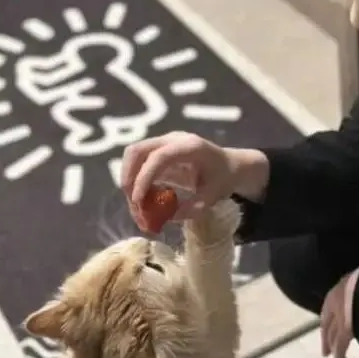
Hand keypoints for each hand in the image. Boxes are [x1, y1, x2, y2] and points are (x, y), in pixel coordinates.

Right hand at [121, 132, 264, 228]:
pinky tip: (144, 202)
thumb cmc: (224, 178)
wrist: (230, 165)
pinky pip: (138, 165)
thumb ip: (192, 207)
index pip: (159, 157)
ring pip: (133, 157)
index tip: (138, 201)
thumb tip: (166, 217)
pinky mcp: (158, 152)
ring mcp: (163, 144)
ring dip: (129, 182)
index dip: (144, 178)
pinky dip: (135, 183)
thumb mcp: (213, 196)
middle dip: (129, 179)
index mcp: (190, 146)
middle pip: (137, 150)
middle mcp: (173, 140)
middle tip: (134, 206)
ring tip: (138, 209)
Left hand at [320, 267, 358, 357]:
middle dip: (329, 336)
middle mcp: (338, 298)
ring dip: (334, 348)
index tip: (331, 326)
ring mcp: (340, 313)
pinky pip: (341, 347)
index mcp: (345, 284)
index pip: (334, 303)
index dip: (331, 316)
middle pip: (330, 321)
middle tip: (327, 350)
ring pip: (334, 335)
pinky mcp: (345, 328)